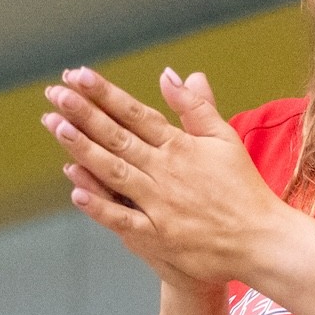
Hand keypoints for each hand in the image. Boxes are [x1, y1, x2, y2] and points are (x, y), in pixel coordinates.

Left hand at [41, 65, 287, 288]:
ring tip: (56, 126)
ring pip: (114, 172)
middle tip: (55, 93)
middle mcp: (166, 171)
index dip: (105, 94)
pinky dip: (99, 206)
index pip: (136, 113)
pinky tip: (75, 190)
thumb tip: (171, 74)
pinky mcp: (158, 236)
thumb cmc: (243, 188)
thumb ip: (196, 107)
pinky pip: (123, 219)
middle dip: (83, 114)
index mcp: (181, 146)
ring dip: (83, 148)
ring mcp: (160, 205)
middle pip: (118, 137)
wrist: (260, 240)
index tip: (79, 75)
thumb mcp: (225, 139)